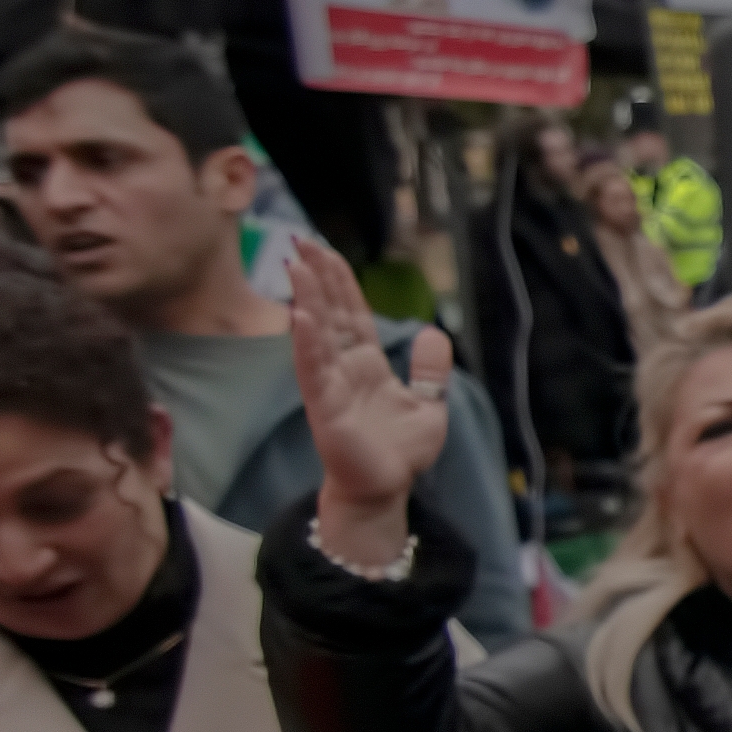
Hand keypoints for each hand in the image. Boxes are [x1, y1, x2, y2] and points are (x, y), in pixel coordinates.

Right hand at [287, 239, 442, 565]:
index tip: (322, 249)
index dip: (338, 280)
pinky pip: (313, 370)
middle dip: (315, 277)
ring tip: (295, 267)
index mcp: (367, 362)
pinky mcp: (324, 408)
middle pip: (328, 313)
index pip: (351, 312)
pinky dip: (308, 343)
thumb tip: (435, 332)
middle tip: (299, 241)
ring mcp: (330, 386)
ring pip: (315, 334)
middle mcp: (343, 368)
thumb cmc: (400, 451)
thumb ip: (430, 369)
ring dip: (306, 300)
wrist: (386, 489)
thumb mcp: (428, 403)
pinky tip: (301, 317)